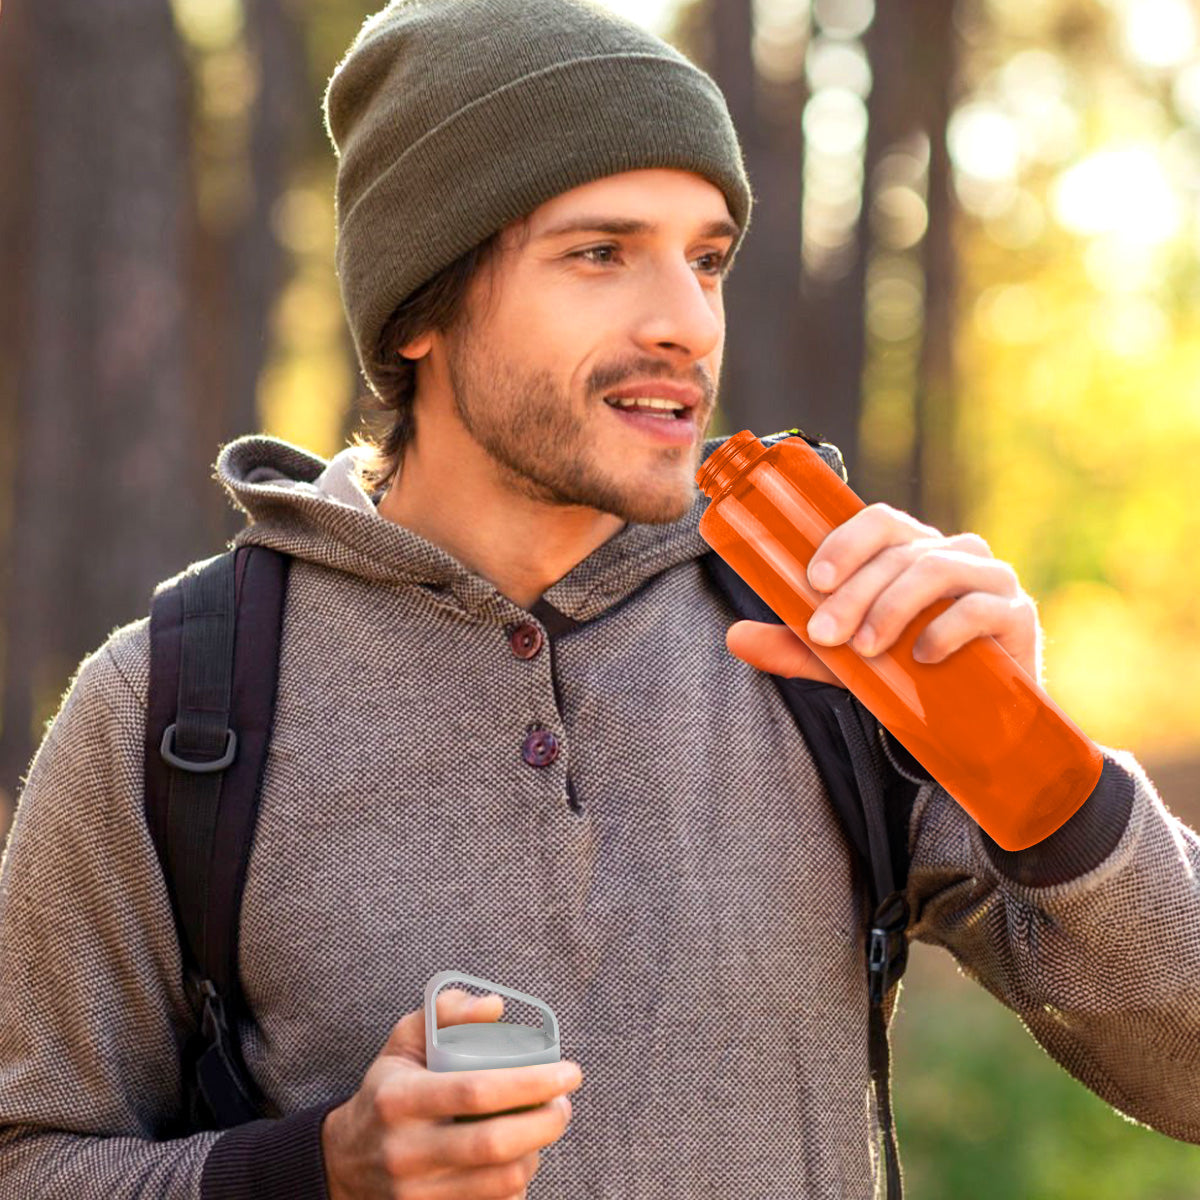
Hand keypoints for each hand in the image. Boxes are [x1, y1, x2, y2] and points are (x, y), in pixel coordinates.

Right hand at [322, 987, 582, 1199]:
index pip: (476, 1091)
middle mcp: (405, 1152)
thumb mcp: (404, 1041)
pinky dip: (517, 1183)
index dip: (531, 1083)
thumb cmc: (387, 1090)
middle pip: (494, 1145)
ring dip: (537, 1153)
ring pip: (499, 1181)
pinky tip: (520, 1158)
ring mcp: (416, 1194)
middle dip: (546, 1123)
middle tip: (564, 1104)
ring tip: (544, 1128)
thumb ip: (445, 1011)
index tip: (569, 1071)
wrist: (344, 1162)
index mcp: (399, 1100)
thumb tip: (495, 1006)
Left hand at [724, 502, 1042, 687]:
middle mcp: (954, 554)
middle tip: (824, 634)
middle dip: (854, 593)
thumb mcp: (843, 663)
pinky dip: (946, 628)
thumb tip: (734, 636)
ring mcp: (991, 581)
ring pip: (936, 571)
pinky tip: (921, 656)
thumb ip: (795, 647)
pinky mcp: (1018, 617)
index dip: (846, 541)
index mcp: (912, 551)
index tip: (813, 581)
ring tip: (864, 649)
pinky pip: (981, 609)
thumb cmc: (907, 678)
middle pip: (899, 553)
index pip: (879, 521)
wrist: (975, 729)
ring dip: (891, 607)